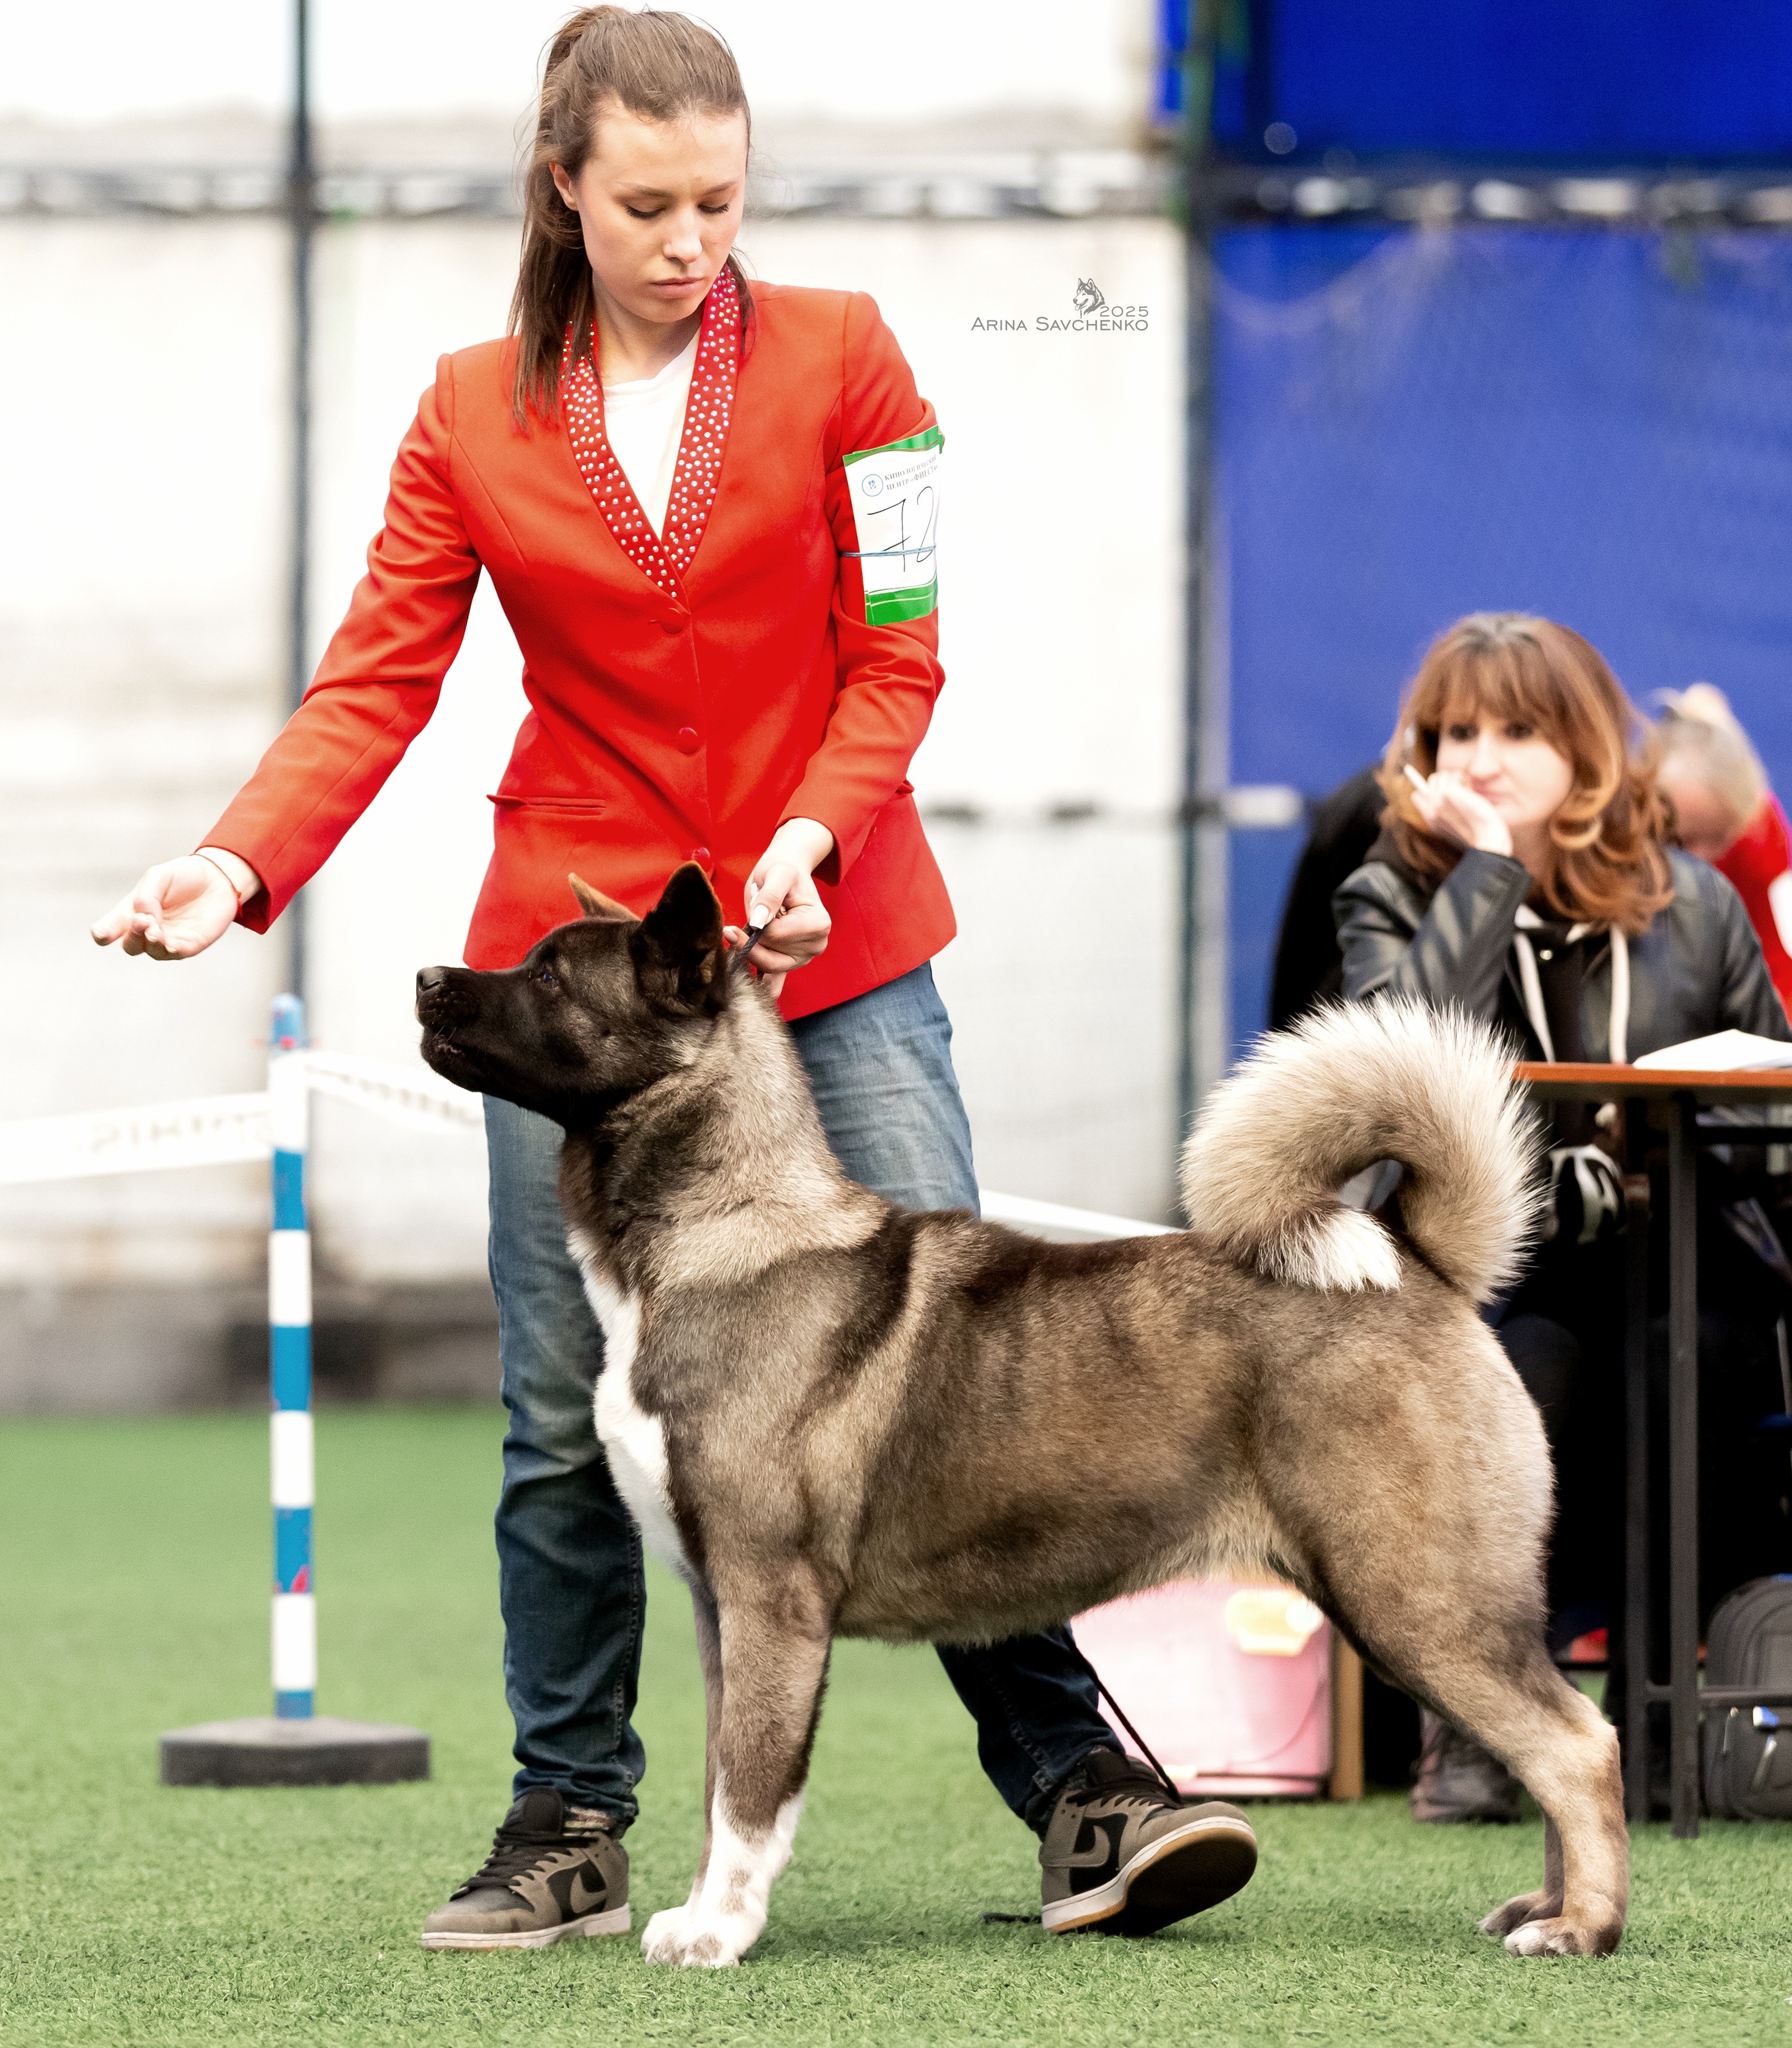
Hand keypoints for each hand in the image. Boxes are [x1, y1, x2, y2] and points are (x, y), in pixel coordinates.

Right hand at [90, 849, 259, 960]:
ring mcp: (167, 939)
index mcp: (132, 912)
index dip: (103, 933)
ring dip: (150, 942)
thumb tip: (143, 919)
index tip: (101, 934)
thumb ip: (146, 896)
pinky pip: (175, 953)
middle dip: (132, 936)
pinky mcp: (189, 945)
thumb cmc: (182, 876)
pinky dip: (169, 950)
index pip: (111, 928)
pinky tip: (169, 944)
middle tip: (141, 921)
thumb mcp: (159, 877)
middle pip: (130, 945)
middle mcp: (146, 930)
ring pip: (151, 950)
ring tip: (155, 929)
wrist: (217, 878)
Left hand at [726, 819, 833, 999]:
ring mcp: (804, 958)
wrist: (787, 874)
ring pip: (768, 967)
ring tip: (746, 930)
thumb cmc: (783, 871)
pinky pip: (776, 982)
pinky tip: (749, 991)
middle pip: (771, 955)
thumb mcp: (777, 873)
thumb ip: (768, 897)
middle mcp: (816, 945)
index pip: (775, 936)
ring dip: (750, 951)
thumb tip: (758, 923)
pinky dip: (763, 985)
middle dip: (750, 940)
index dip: (756, 925)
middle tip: (741, 921)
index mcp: (818, 924)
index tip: (753, 906)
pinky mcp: (790, 963)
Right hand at [1406, 771, 1514, 859]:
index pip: (1417, 796)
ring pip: (1442, 775)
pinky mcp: (1448, 791)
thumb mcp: (1453, 822)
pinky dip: (1463, 779)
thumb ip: (1442, 809)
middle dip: (1444, 781)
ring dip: (1455, 779)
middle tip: (1458, 789)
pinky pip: (1454, 775)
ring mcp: (1437, 799)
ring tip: (1466, 789)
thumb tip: (1435, 788)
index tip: (1444, 790)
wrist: (1483, 834)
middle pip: (1431, 781)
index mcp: (1430, 818)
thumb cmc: (1474, 828)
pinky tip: (1469, 788)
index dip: (1430, 789)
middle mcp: (1430, 809)